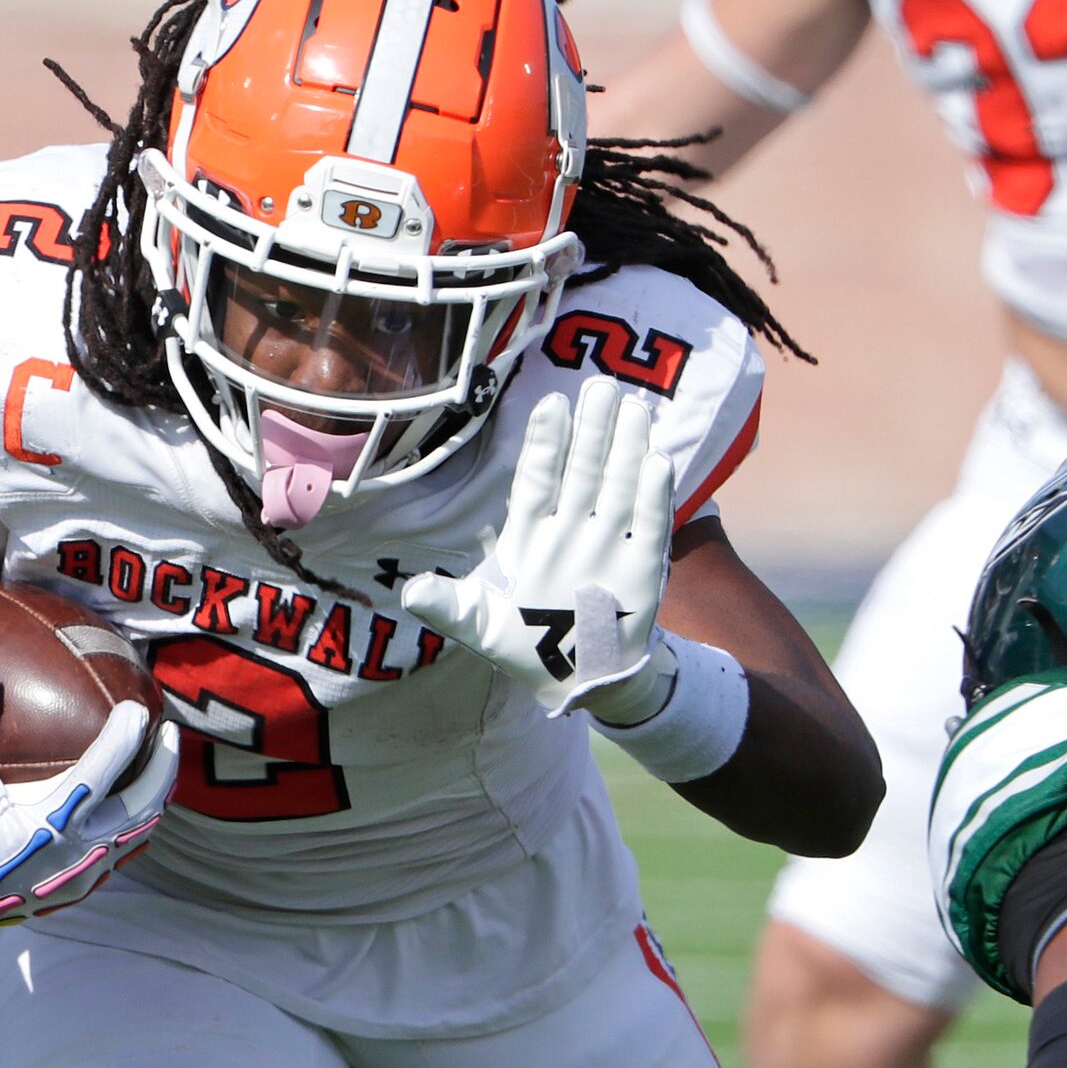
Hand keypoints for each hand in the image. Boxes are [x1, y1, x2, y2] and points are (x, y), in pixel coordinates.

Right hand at [0, 666, 177, 940]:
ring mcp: (83, 875)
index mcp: (45, 824)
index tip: (137, 708)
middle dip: (164, 766)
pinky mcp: (82, 888)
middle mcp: (74, 853)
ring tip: (162, 759)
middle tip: (169, 730)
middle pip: (142, 807)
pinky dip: (138, 821)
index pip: (100, 775)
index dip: (124, 739)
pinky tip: (140, 798)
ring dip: (157, 794)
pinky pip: (124, 850)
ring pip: (140, 831)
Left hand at [399, 377, 676, 722]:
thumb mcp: (480, 626)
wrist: (576, 683)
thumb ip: (447, 607)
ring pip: (618, 488)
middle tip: (601, 385)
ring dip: (625, 449)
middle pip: (583, 472)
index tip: (552, 404)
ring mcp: (610, 547)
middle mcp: (573, 531)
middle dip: (592, 431)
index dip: (546, 443)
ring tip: (633, 407)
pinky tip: (657, 461)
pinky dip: (655, 498)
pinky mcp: (642, 571)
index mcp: (532, 535)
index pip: (539, 480)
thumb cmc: (525, 645)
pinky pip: (650, 527)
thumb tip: (409, 593)